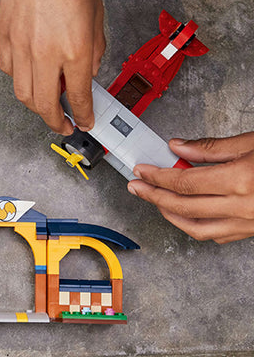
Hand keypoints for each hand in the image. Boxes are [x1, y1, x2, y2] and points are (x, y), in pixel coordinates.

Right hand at [0, 0, 104, 133]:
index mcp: (74, 49)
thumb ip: (93, 50)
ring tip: (47, 104)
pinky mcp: (3, 34)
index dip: (84, 116)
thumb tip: (86, 73)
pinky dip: (19, 80)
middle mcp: (44, 53)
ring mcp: (19, 45)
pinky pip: (8, 69)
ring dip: (36, 106)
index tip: (86, 123)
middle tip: (66, 124)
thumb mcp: (97, 14)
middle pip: (44, 105)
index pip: (78, 97)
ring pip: (22, 92)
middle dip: (56, 122)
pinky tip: (29, 74)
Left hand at [127, 133, 253, 242]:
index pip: (184, 182)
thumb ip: (210, 148)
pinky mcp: (252, 231)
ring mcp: (248, 223)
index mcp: (239, 180)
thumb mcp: (250, 143)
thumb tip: (178, 147)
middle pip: (184, 206)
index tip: (141, 171)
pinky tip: (184, 214)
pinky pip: (216, 236)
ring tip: (154, 200)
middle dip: (154, 196)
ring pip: (197, 228)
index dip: (157, 177)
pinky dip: (194, 226)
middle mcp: (243, 206)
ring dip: (170, 214)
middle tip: (137, 186)